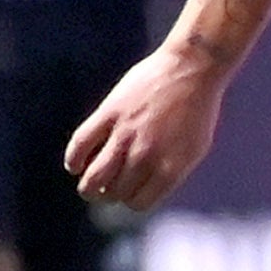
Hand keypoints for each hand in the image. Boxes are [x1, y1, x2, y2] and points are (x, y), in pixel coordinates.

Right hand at [64, 44, 230, 211]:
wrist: (193, 68)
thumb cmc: (197, 108)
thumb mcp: (194, 148)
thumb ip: (170, 171)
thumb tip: (146, 190)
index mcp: (172, 167)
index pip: (140, 203)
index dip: (132, 201)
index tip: (130, 194)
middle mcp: (147, 156)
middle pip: (116, 193)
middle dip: (110, 195)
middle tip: (108, 188)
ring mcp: (126, 135)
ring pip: (94, 179)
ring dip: (89, 187)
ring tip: (91, 183)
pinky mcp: (109, 114)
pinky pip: (80, 146)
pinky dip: (73, 160)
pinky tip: (76, 164)